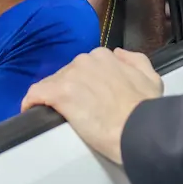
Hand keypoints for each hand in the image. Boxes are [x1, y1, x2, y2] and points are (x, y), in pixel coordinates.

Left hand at [21, 47, 162, 163]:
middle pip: (66, 74)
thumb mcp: (151, 78)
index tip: (86, 98)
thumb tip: (118, 54)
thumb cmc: (146, 109)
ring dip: (53, 98)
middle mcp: (85, 61)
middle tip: (77, 112)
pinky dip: (32, 102)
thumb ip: (134, 60)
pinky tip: (31, 112)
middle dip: (69, 91)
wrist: (139, 130)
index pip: (84, 67)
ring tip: (60, 117)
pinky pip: (36, 94)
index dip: (83, 84)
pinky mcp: (58, 93)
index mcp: (104, 56)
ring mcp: (71, 76)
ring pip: (51, 84)